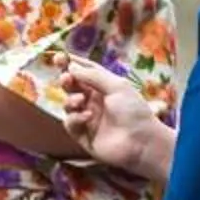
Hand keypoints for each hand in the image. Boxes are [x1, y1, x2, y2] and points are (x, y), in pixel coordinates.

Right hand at [60, 57, 167, 178]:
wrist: (141, 142)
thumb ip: (93, 75)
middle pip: (73, 86)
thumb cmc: (134, 111)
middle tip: (66, 78)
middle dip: (66, 80)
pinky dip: (75, 118)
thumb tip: (71, 66)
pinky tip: (87, 117)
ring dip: (71, 100)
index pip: (85, 72)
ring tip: (80, 100)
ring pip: (68, 104)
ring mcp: (88, 118)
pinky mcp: (82, 135)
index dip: (71, 64)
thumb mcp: (117, 86)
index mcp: (105, 87)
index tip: (58, 57)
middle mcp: (94, 101)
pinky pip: (70, 122)